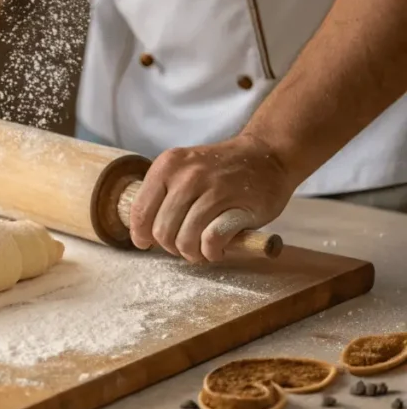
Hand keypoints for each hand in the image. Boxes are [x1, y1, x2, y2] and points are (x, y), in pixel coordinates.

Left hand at [128, 133, 297, 262]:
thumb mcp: (183, 170)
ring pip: (185, 239)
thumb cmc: (221, 170)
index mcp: (167, 166)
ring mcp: (213, 189)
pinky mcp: (239, 206)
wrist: (267, 155)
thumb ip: (162, 194)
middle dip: (171, 247)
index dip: (141, 235)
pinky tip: (217, 249)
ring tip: (202, 249)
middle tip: (186, 245)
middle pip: (162, 231)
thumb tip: (142, 233)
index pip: (140, 212)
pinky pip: (211, 240)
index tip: (147, 244)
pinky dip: (211, 251)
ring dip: (193, 253)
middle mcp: (187, 175)